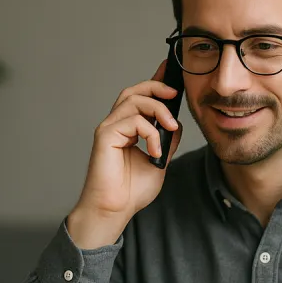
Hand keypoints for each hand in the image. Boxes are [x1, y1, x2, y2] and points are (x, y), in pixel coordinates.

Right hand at [69, 60, 182, 247]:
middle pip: (134, 91)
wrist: (115, 210)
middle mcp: (116, 125)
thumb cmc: (131, 191)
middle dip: (156, 86)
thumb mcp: (159, 161)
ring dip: (157, 110)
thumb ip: (166, 141)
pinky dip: (149, 132)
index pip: (140, 99)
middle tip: (174, 93)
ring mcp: (109, 129)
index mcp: (127, 130)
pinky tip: (154, 149)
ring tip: (170, 127)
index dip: (155, 82)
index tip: (171, 73)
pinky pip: (131, 120)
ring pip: (133, 100)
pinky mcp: (105, 136)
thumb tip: (176, 123)